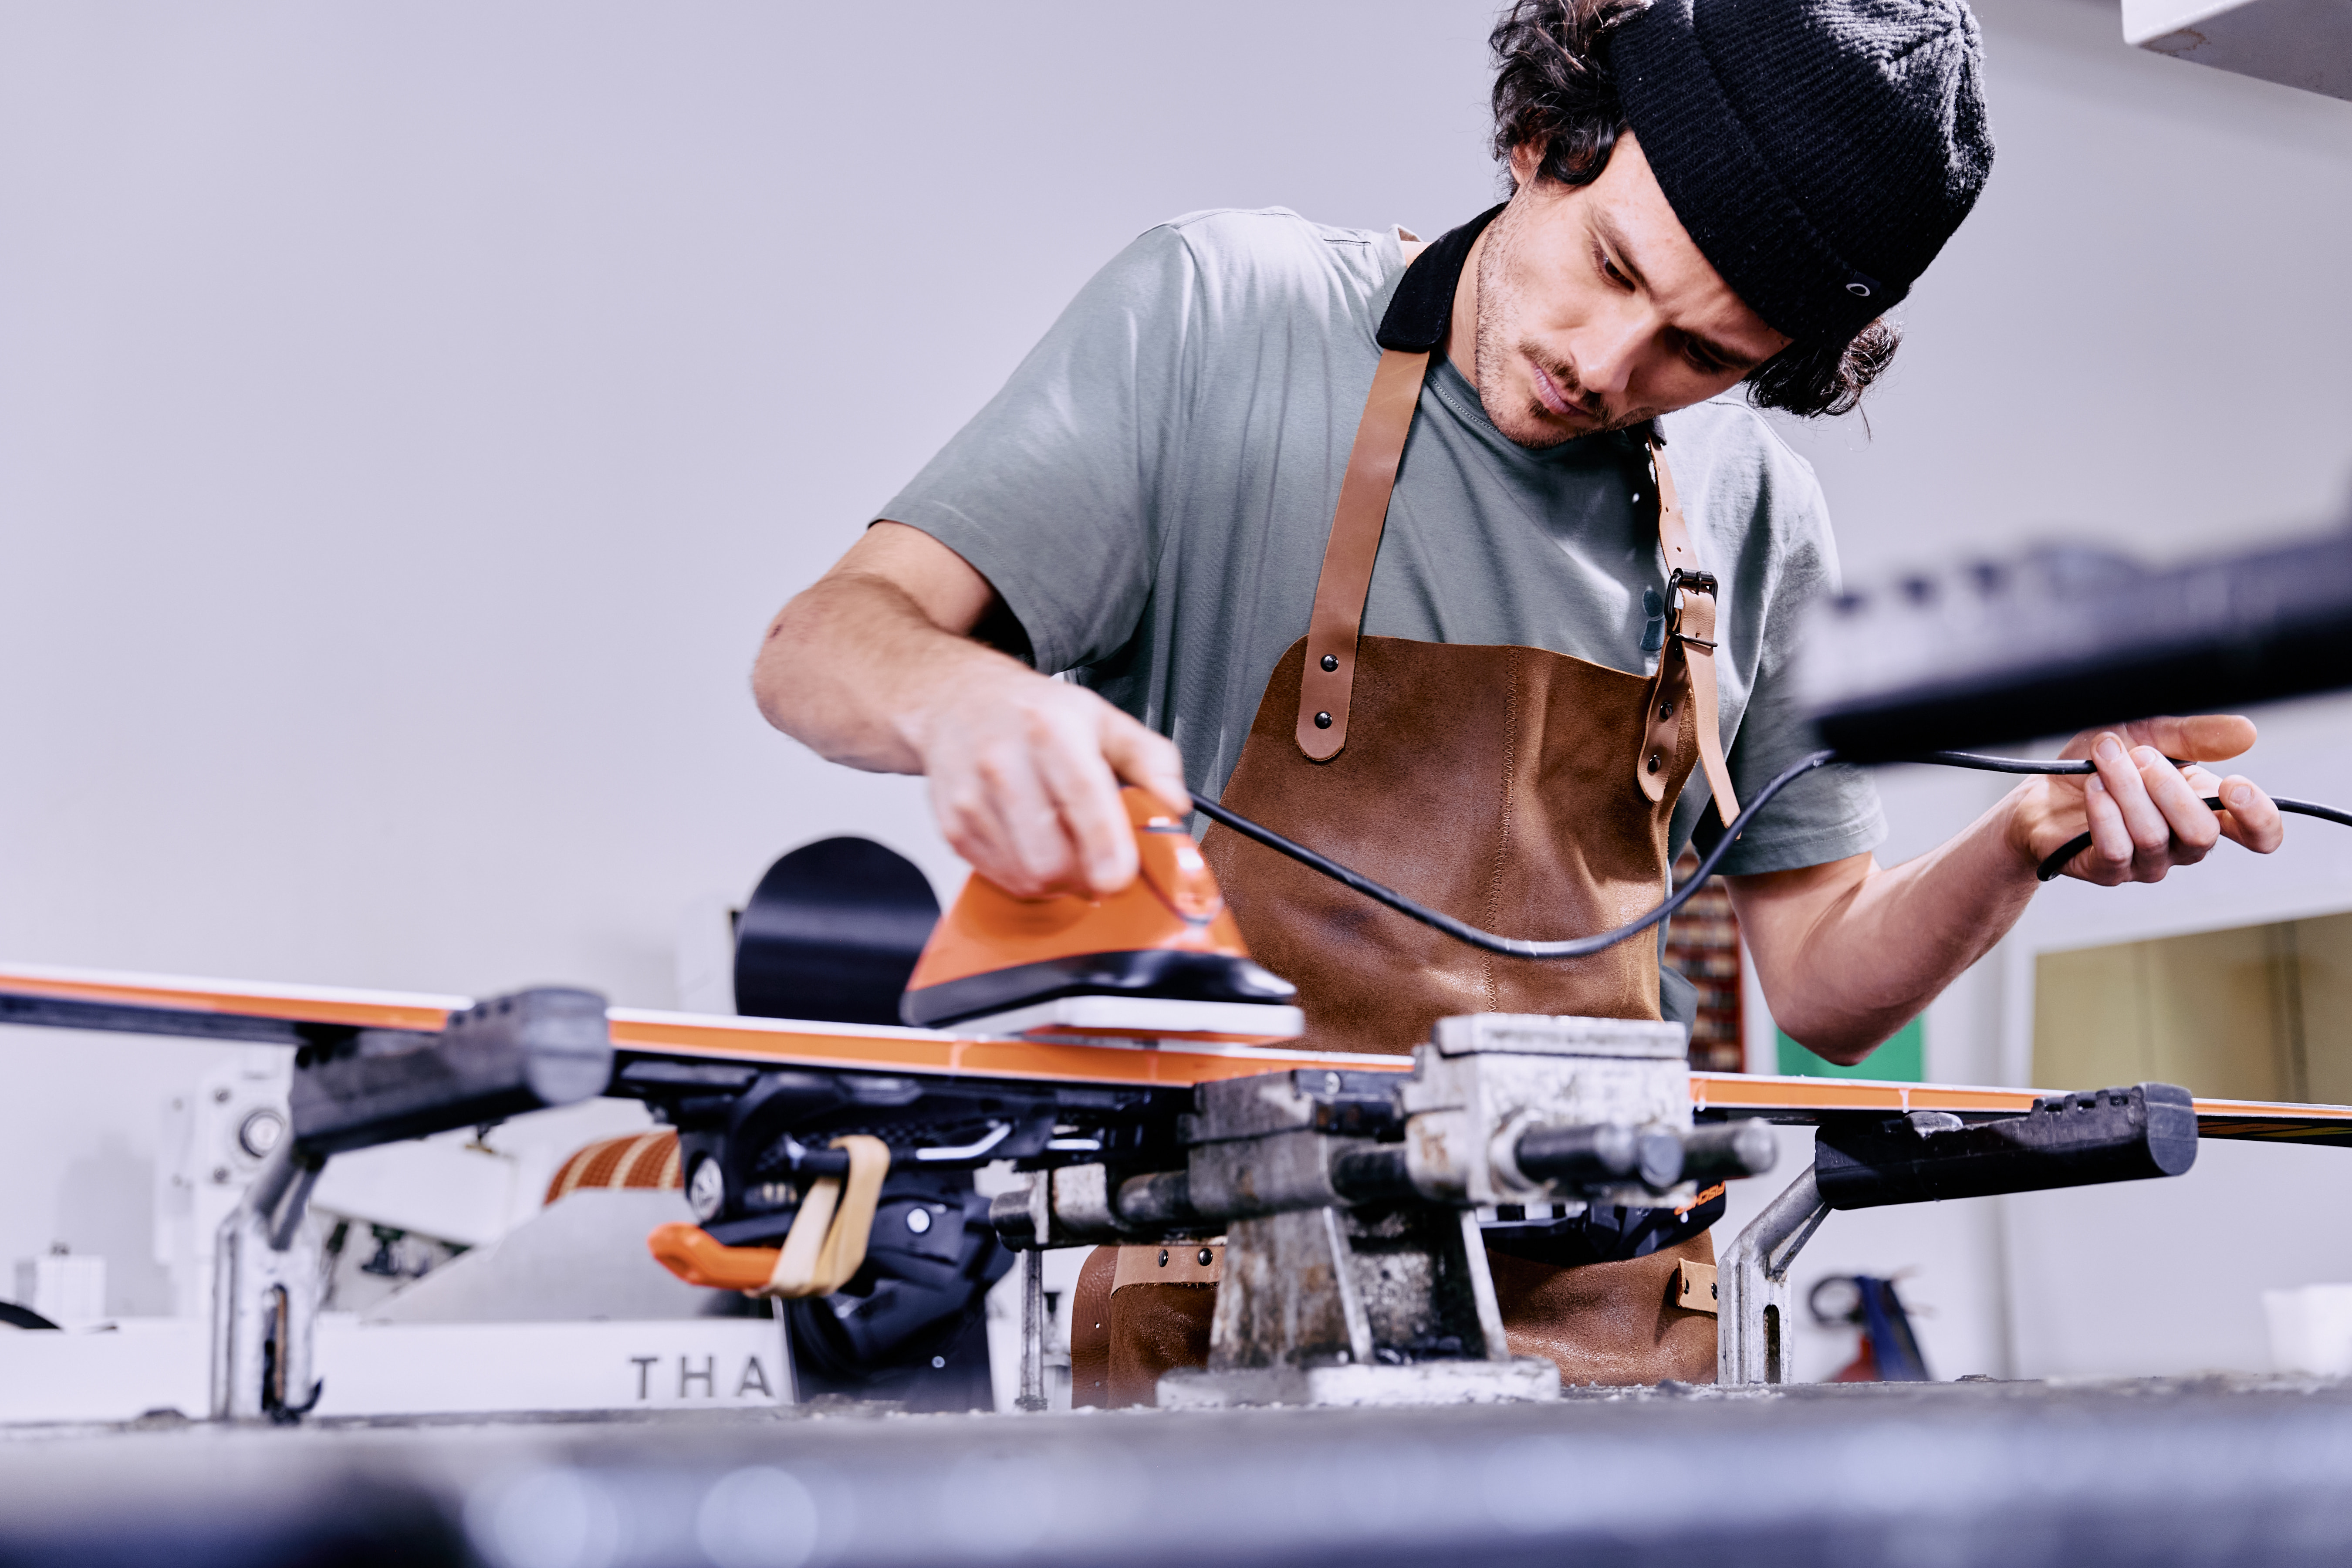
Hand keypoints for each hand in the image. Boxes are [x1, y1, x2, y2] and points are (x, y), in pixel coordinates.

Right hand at [909, 662, 1189, 899]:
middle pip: (1050, 856)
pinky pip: (1001, 878)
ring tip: (1067, 848)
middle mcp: (1003, 761)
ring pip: (1025, 876)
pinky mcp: (952, 827)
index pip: (1080, 796)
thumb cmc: (1036, 714)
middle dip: (1086, 875)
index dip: (1104, 846)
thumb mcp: (1105, 720)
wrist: (959, 703)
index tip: (1119, 878)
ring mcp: (971, 797)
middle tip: (1102, 864)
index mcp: (1051, 730)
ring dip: (1058, 880)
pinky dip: (1026, 875)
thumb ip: (1152, 761)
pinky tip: (1034, 844)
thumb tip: (1173, 807)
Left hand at [2009, 715, 2283, 885]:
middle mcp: (2183, 843)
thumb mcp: (2147, 735)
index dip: (2259, 818)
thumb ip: (2194, 736)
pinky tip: (2092, 789)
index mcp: (2204, 809)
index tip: (2234, 786)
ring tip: (2102, 760)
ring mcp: (2148, 863)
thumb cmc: (2099, 765)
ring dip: (2126, 789)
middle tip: (2138, 756)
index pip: (2258, 833)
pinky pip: (2117, 849)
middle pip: (2202, 834)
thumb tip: (2247, 733)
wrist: (2040, 790)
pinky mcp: (2109, 871)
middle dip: (2169, 787)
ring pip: (2154, 836)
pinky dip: (2103, 812)